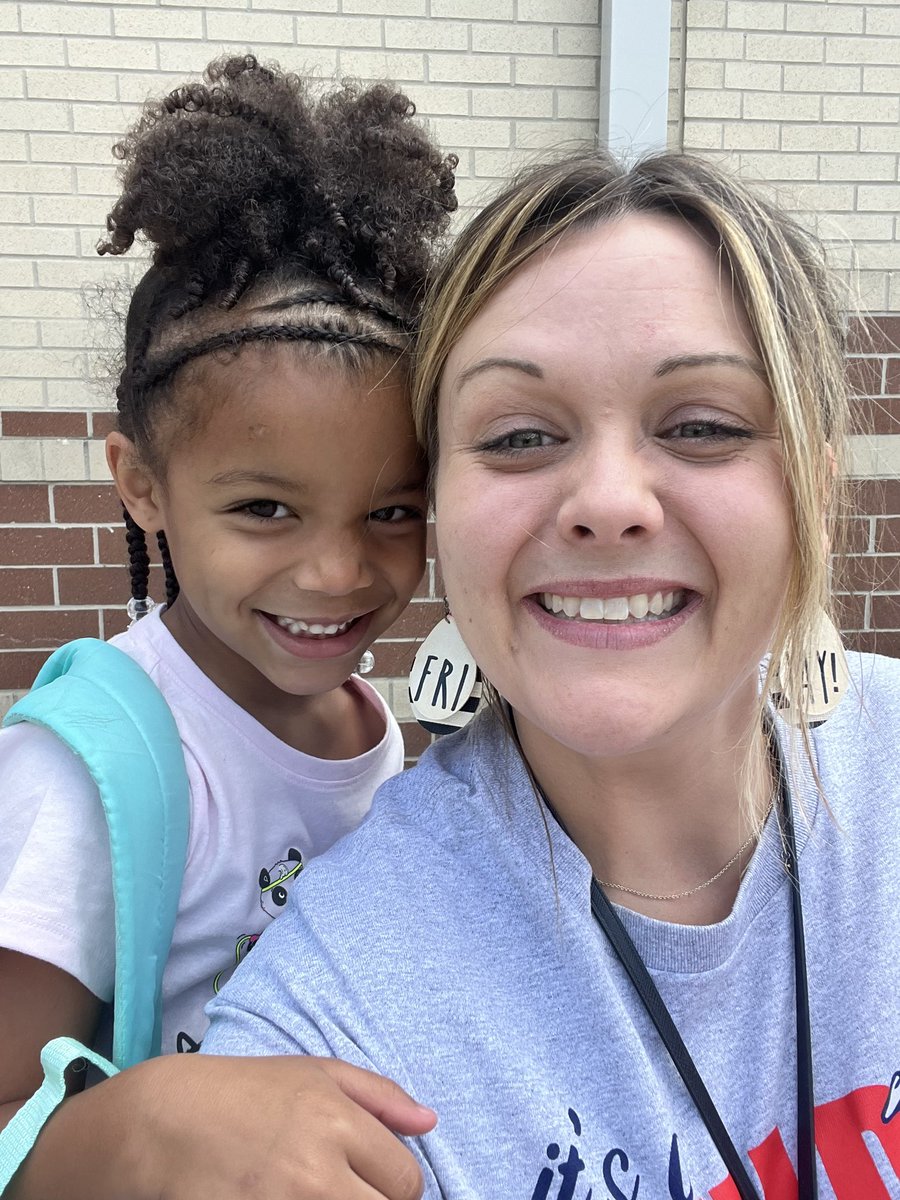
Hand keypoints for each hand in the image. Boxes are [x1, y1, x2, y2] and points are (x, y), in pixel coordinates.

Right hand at [132, 1054, 435, 1199]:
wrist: (161, 1122)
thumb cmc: (243, 1091)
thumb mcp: (315, 1072)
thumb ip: (380, 1096)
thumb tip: (430, 1122)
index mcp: (337, 1122)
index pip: (406, 1182)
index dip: (398, 1188)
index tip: (376, 1183)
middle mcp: (316, 1170)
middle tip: (346, 1192)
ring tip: (320, 1196)